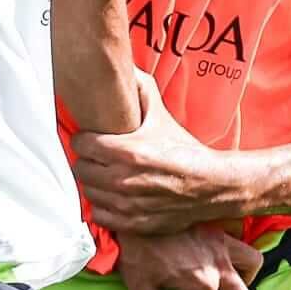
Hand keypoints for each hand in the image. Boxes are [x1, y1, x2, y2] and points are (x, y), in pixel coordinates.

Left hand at [73, 75, 247, 234]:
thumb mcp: (161, 115)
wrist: (211, 184)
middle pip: (80, 169)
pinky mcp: (133, 223)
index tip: (90, 139)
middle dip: (87, 161)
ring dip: (94, 183)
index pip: (80, 144)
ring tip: (105, 175)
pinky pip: (99, 215)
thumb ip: (140, 88)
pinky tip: (113, 196)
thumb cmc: (184, 149)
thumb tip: (123, 66)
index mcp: (127, 150)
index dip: (83, 139)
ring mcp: (127, 204)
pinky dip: (103, 205)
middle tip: (97, 157)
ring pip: (88, 192)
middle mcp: (123, 179)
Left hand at [115, 228, 264, 289]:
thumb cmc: (138, 246)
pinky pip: (242, 245)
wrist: (138, 208)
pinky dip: (239, 258)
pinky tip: (221, 263)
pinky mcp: (219, 229)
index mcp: (203, 285)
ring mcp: (223, 246)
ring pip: (252, 267)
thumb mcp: (139, 286)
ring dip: (244, 283)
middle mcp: (220, 267)